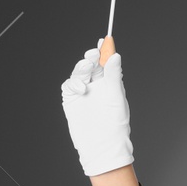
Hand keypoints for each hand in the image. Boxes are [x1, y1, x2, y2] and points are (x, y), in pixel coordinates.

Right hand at [61, 37, 133, 176]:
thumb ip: (113, 76)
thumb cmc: (115, 125)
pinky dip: (74, 83)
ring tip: (88, 70)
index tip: (105, 39)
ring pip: (79, 72)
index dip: (105, 50)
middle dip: (91, 57)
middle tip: (94, 54)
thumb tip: (116, 56)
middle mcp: (97, 85)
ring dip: (82, 67)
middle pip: (91, 64)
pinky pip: (69, 85)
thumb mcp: (116, 97)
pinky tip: (81, 89)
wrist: (102, 146)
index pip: (106, 62)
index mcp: (110, 83)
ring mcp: (84, 92)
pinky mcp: (72, 100)